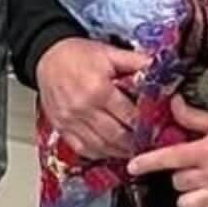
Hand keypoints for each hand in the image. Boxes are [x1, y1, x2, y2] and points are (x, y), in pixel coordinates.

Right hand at [34, 38, 147, 159]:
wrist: (47, 56)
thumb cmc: (78, 55)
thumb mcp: (110, 53)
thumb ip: (136, 62)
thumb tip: (160, 68)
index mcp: (98, 90)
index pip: (130, 116)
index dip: (147, 124)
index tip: (158, 126)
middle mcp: (83, 109)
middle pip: (118, 136)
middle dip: (136, 142)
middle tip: (150, 142)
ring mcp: (70, 121)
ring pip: (102, 147)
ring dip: (120, 151)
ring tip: (134, 149)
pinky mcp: (61, 128)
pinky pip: (83, 149)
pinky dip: (100, 153)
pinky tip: (111, 150)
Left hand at [128, 96, 207, 206]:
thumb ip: (194, 117)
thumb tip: (173, 103)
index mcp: (205, 153)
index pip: (169, 158)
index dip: (148, 162)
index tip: (133, 166)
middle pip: (177, 184)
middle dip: (178, 178)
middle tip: (188, 171)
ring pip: (188, 206)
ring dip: (189, 201)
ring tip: (197, 194)